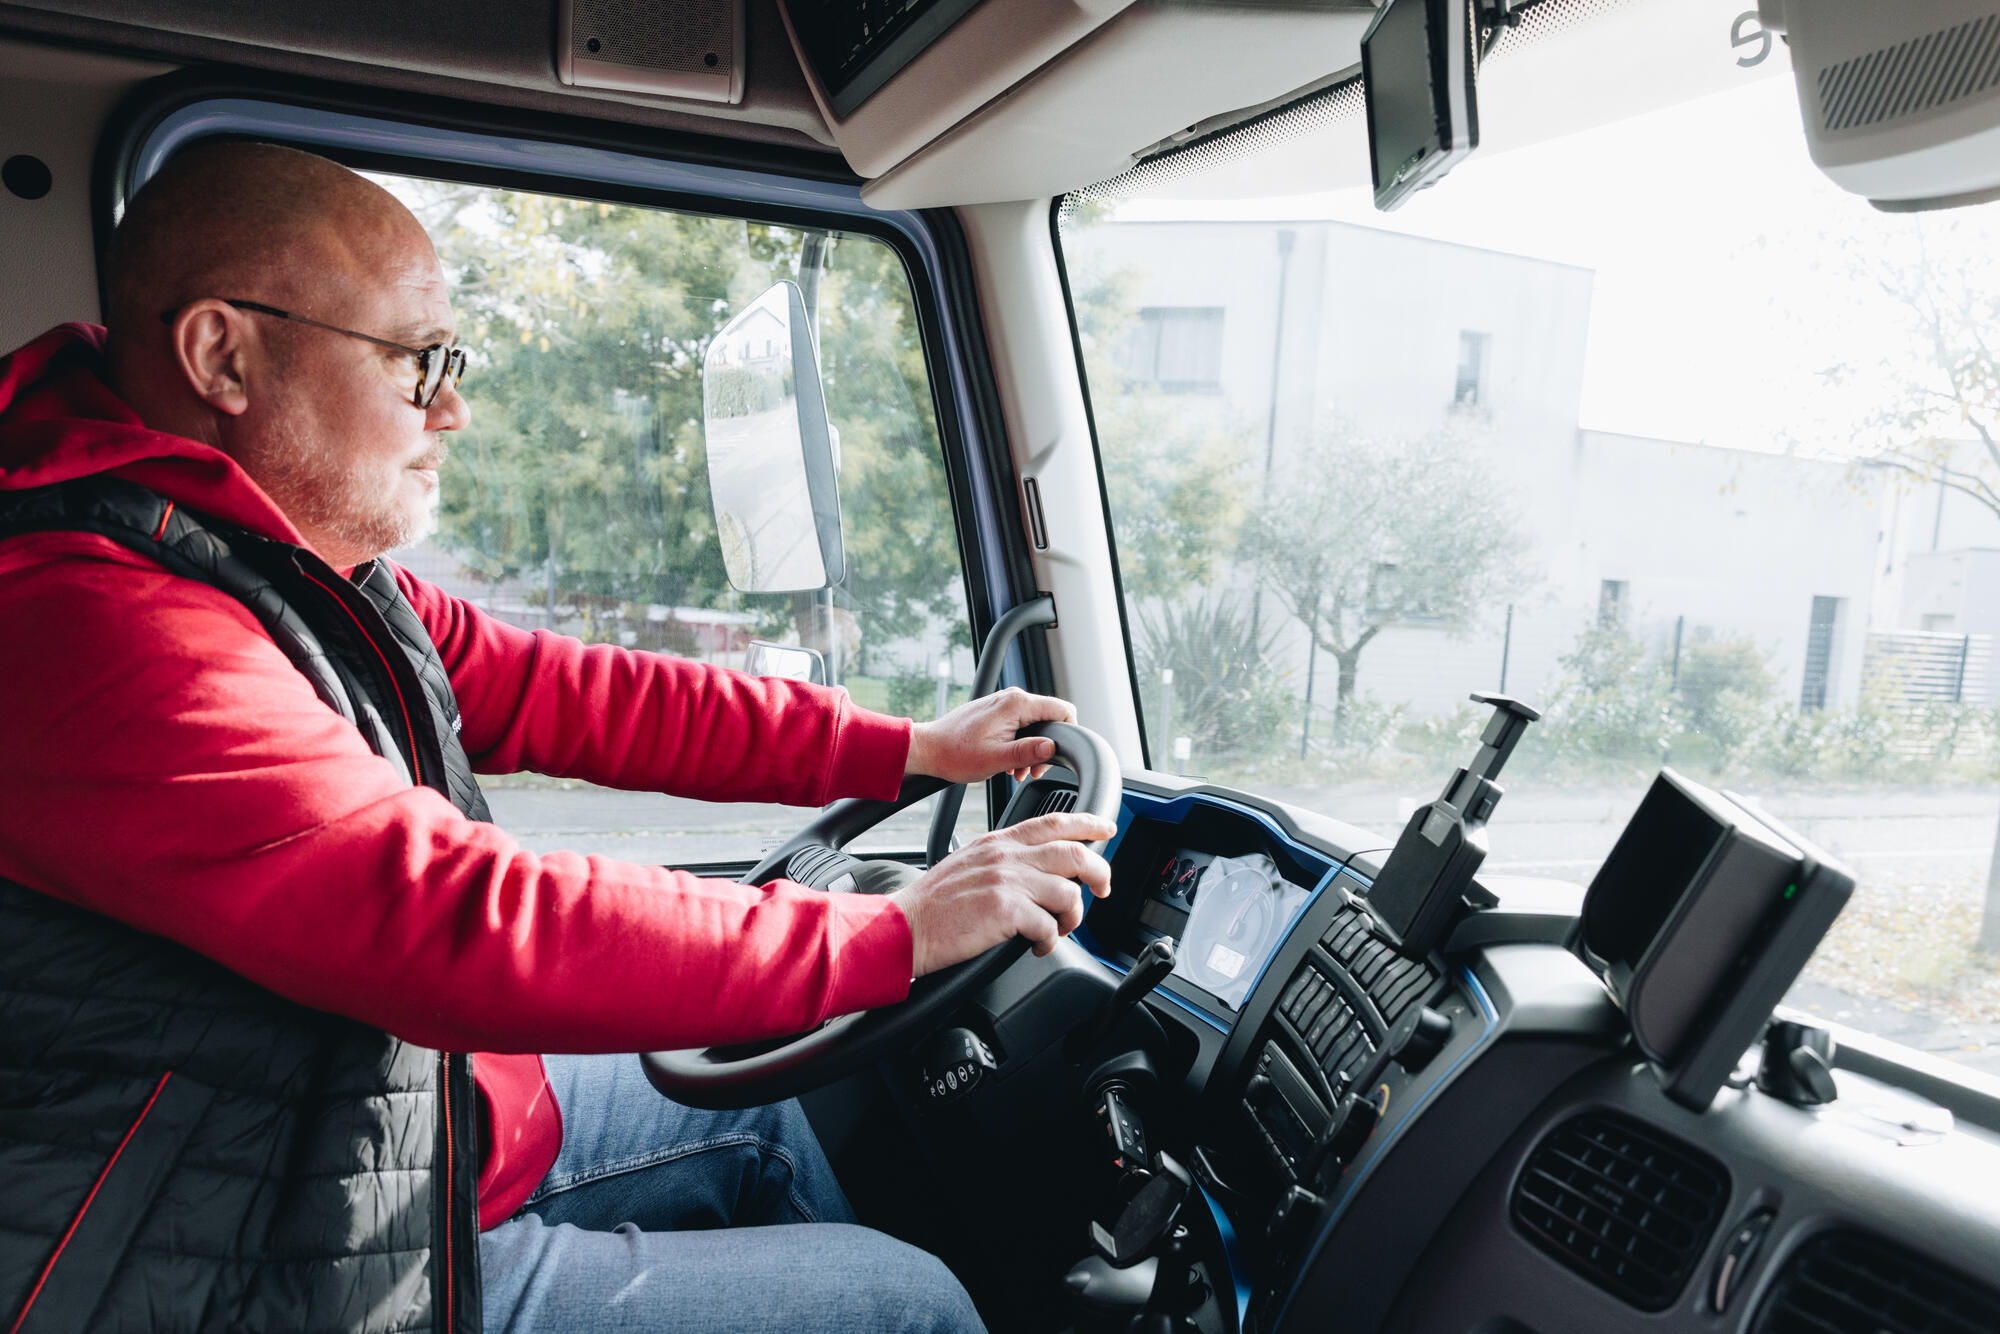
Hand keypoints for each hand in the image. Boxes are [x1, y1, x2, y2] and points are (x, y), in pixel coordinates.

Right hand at [889, 812, 1116, 975]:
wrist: (904, 925)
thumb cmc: (934, 903)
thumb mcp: (970, 863)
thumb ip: (1005, 860)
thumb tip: (1039, 871)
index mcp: (999, 842)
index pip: (1053, 822)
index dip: (1087, 823)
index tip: (1106, 829)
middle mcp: (1006, 856)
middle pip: (1073, 853)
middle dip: (1099, 871)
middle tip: (1103, 888)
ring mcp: (1006, 882)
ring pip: (1068, 892)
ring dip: (1073, 917)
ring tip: (1060, 929)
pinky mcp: (1005, 911)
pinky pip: (1049, 925)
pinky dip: (1051, 941)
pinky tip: (1038, 946)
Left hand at [906, 687, 1079, 782]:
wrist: (929, 749)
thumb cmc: (955, 754)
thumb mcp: (996, 759)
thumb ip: (1028, 752)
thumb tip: (1052, 748)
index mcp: (1016, 704)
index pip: (1063, 710)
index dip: (1068, 734)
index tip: (1055, 756)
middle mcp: (1012, 698)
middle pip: (1050, 718)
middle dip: (1046, 747)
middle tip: (1032, 770)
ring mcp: (1004, 703)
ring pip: (1035, 724)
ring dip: (1032, 749)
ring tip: (1016, 770)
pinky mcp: (997, 711)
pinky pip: (1021, 725)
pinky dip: (1020, 744)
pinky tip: (1008, 763)